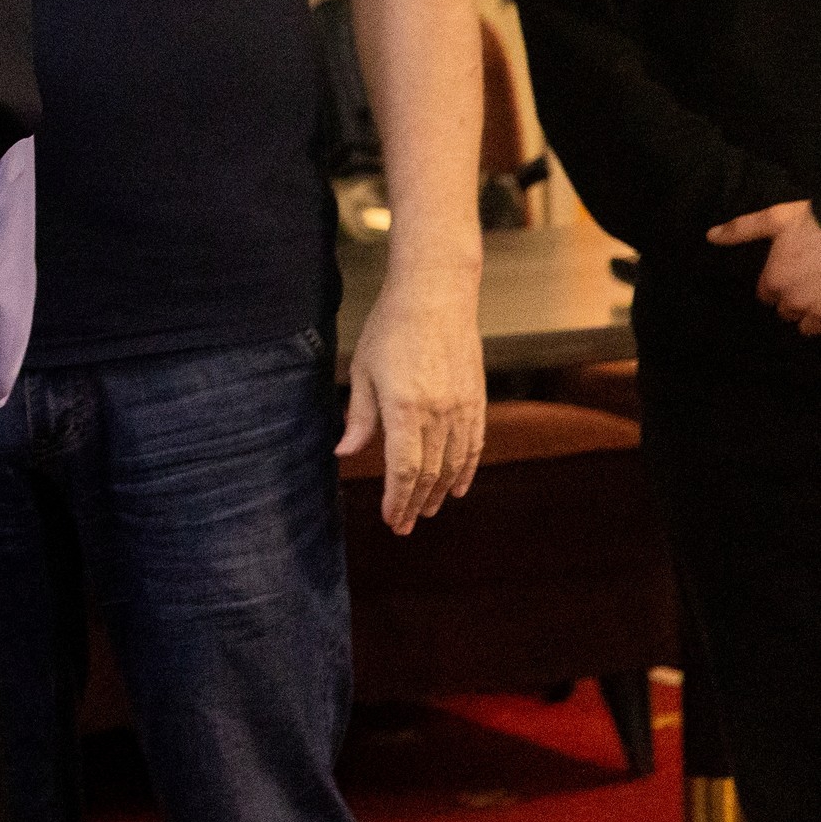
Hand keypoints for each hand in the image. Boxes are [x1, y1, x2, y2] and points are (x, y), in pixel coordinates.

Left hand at [338, 275, 485, 535]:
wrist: (436, 296)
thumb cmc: (390, 329)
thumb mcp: (363, 371)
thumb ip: (359, 417)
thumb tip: (345, 453)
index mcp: (405, 408)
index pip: (403, 469)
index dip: (398, 499)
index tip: (391, 519)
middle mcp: (438, 413)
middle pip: (429, 473)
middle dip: (416, 503)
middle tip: (405, 525)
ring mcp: (462, 407)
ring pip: (454, 463)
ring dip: (441, 491)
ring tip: (428, 510)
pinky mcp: (477, 399)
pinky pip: (474, 445)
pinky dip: (467, 469)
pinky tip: (459, 487)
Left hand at [708, 200, 820, 333]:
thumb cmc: (815, 224)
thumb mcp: (775, 219)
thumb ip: (742, 230)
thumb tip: (710, 236)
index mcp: (775, 282)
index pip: (766, 296)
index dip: (777, 285)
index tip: (788, 274)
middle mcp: (795, 302)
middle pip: (787, 311)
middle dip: (794, 300)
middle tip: (808, 281)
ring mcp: (819, 312)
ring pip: (808, 325)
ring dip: (813, 314)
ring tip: (820, 292)